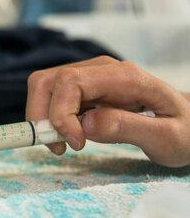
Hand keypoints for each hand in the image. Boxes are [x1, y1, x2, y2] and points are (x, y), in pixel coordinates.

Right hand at [26, 56, 189, 166]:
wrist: (188, 124)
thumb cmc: (182, 132)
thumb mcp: (167, 137)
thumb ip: (130, 128)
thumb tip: (85, 124)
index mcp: (123, 77)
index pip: (70, 82)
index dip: (61, 114)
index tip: (75, 144)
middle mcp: (101, 70)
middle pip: (47, 80)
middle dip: (41, 116)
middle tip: (58, 147)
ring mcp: (89, 77)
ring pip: (43, 86)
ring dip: (42, 118)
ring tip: (62, 144)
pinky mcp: (82, 89)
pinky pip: (51, 97)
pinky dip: (49, 119)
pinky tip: (68, 136)